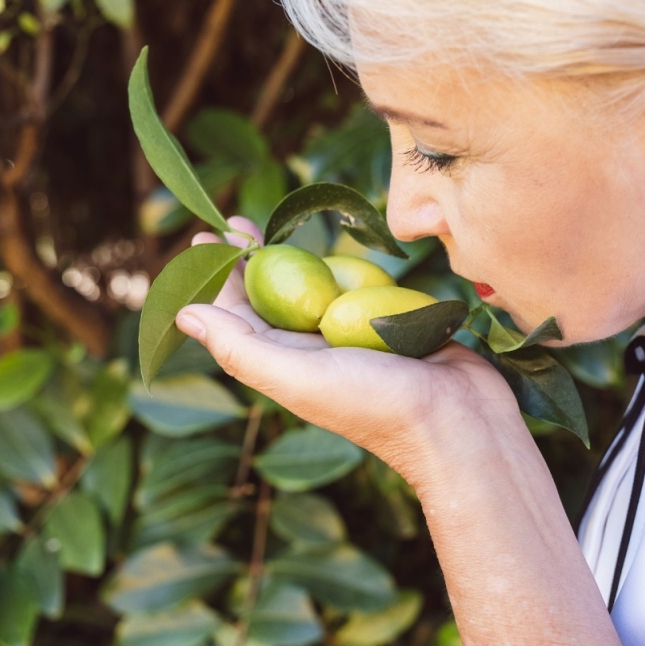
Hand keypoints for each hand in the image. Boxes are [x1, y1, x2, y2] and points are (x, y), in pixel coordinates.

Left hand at [175, 217, 521, 481]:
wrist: (460, 421)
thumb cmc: (378, 405)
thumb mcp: (300, 378)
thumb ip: (243, 348)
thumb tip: (184, 314)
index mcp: (286, 364)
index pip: (239, 315)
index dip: (218, 278)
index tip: (204, 240)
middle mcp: (315, 350)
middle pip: (273, 297)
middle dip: (251, 260)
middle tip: (233, 223)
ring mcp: (355, 336)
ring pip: (315, 290)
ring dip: (294, 258)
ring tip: (274, 227)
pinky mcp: (392, 325)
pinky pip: (360, 290)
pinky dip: (343, 268)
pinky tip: (338, 249)